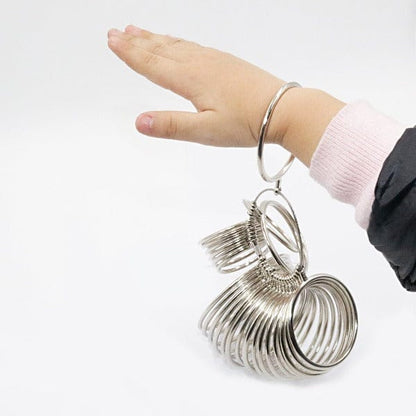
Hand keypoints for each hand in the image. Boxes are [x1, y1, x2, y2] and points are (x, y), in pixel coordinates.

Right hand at [107, 25, 288, 146]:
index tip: (112, 40)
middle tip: (117, 32)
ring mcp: (214, 60)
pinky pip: (193, 46)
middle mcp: (200, 64)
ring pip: (177, 45)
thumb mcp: (206, 131)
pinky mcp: (226, 63)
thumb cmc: (247, 122)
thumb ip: (172, 126)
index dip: (130, 54)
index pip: (152, 64)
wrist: (283, 109)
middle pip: (161, 49)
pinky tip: (177, 44)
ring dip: (155, 38)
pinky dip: (177, 42)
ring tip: (138, 31)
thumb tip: (139, 122)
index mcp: (191, 79)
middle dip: (137, 42)